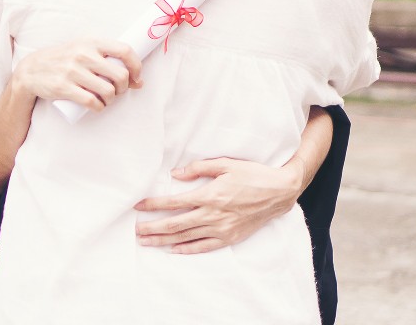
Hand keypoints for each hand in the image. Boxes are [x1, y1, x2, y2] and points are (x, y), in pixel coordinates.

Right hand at [12, 39, 142, 111]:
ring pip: (108, 91)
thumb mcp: (83, 50)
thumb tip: (139, 81)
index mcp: (91, 42)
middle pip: (120, 75)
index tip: (136, 77)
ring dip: (111, 100)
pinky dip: (99, 107)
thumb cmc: (64, 60)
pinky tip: (97, 106)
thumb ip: (108, 60)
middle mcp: (83, 54)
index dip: (136, 66)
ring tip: (106, 99)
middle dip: (123, 87)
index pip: (124, 50)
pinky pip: (92, 102)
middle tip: (117, 91)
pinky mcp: (64, 88)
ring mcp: (72, 71)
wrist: (31, 70)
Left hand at [133, 157, 304, 253]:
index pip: (174, 203)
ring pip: (186, 238)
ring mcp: (222, 229)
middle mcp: (213, 215)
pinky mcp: (231, 238)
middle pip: (175, 225)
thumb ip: (198, 167)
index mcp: (210, 195)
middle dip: (153, 228)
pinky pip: (204, 247)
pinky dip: (187, 250)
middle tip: (136, 230)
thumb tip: (175, 173)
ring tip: (146, 242)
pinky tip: (173, 250)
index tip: (138, 206)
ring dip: (164, 241)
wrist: (279, 192)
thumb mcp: (226, 164)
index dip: (154, 205)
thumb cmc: (252, 175)